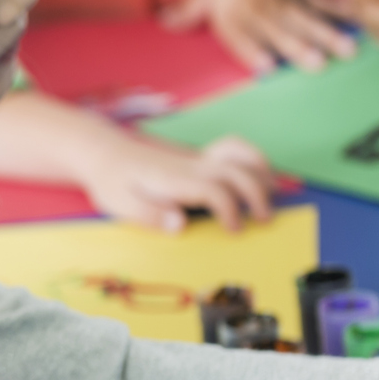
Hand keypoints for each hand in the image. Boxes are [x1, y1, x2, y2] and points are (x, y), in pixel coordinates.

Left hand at [71, 131, 274, 232]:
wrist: (105, 153)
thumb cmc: (112, 182)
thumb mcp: (119, 204)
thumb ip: (150, 215)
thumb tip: (179, 225)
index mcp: (174, 180)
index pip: (214, 190)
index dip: (230, 210)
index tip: (234, 230)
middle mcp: (191, 165)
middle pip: (236, 171)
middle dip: (257, 194)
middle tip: (264, 219)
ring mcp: (197, 158)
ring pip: (240, 155)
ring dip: (262, 173)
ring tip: (273, 195)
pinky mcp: (199, 157)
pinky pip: (233, 149)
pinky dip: (252, 159)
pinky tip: (259, 175)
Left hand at [163, 0, 354, 71]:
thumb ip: (189, 9)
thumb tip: (166, 22)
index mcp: (229, 11)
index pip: (239, 37)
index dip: (253, 52)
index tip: (267, 69)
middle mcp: (256, 9)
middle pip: (279, 32)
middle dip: (298, 48)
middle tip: (317, 64)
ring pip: (306, 20)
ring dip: (327, 36)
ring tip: (347, 50)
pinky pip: (322, 3)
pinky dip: (340, 14)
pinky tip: (355, 24)